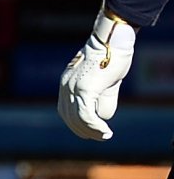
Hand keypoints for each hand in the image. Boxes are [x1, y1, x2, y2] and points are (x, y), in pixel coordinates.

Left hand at [58, 3, 135, 140]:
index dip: (77, 124)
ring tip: (104, 136)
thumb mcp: (105, 82)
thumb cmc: (112, 57)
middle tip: (100, 137)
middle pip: (69, 117)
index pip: (66, 110)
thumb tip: (103, 116)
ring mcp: (73, 87)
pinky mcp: (84, 89)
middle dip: (83, 131)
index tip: (91, 131)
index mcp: (67, 82)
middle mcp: (66, 86)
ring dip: (91, 131)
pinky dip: (95, 127)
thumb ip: (102, 97)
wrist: (113, 41)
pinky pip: (86, 115)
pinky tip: (105, 131)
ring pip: (77, 119)